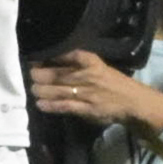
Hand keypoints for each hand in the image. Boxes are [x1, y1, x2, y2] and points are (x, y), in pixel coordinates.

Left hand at [30, 49, 162, 132]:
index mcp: (90, 61)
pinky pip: (65, 106)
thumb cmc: (113, 82)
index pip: (65, 54)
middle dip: (39, 75)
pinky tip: (40, 104)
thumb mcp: (97, 66)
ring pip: (57, 90)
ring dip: (41, 90)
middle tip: (30, 75)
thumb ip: (77, 64)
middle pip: (57, 74)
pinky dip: (51, 106)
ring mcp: (86, 93)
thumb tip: (52, 59)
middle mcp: (87, 75)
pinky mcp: (86, 109)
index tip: (35, 57)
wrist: (132, 101)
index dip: (47, 56)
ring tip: (33, 89)